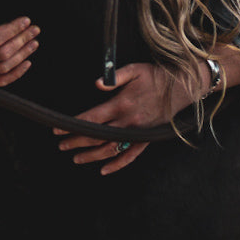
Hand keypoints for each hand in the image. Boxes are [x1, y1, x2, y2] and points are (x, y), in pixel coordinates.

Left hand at [54, 62, 194, 174]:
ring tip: (76, 158)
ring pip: (110, 150)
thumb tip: (96, 83)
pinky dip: (117, 165)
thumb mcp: (134, 70)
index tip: (58, 129)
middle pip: (96, 136)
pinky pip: (130, 156)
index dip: (73, 125)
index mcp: (121, 104)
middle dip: (76, 142)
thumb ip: (114, 76)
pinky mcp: (146, 138)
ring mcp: (137, 132)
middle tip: (61, 145)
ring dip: (91, 156)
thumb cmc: (156, 76)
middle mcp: (128, 122)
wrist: (180, 88)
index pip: (92, 118)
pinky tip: (104, 170)